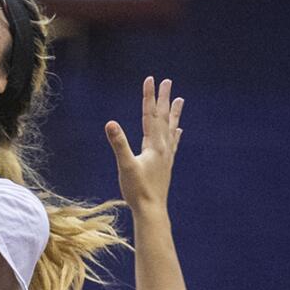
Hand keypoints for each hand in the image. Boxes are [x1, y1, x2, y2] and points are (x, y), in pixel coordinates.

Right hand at [105, 76, 182, 214]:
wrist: (152, 210)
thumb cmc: (137, 190)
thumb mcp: (125, 166)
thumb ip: (119, 143)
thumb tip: (110, 124)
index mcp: (154, 145)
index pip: (150, 115)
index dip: (149, 96)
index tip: (150, 79)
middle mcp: (163, 147)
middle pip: (163, 117)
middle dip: (164, 99)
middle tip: (167, 81)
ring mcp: (166, 156)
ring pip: (171, 128)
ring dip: (174, 113)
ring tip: (180, 100)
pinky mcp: (166, 165)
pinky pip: (173, 143)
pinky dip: (175, 133)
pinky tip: (179, 130)